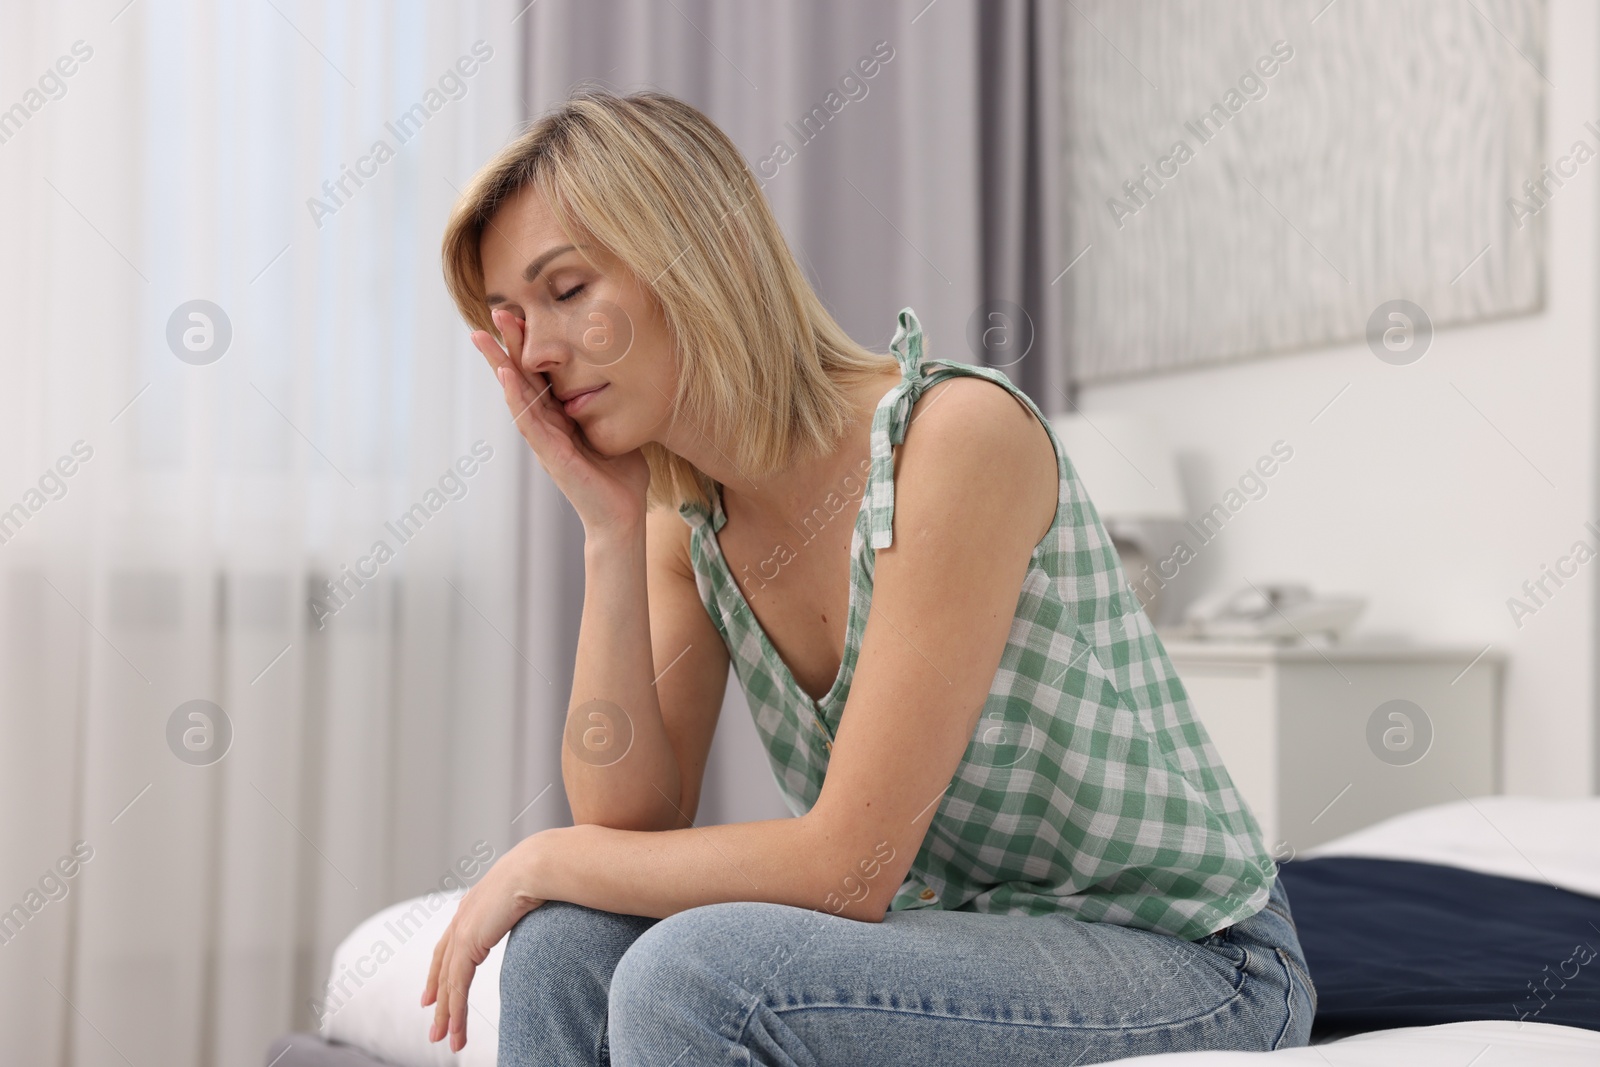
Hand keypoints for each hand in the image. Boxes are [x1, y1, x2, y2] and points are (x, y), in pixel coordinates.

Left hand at [421, 835, 545, 1052]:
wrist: (537, 865)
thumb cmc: (543, 872)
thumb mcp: (528, 894)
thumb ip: (523, 906)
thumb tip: (539, 909)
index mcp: (473, 905)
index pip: (449, 944)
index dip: (439, 970)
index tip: (432, 994)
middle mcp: (462, 917)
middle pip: (442, 966)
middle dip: (438, 998)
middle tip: (434, 1025)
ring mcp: (462, 930)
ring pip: (449, 983)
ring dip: (447, 1014)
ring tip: (445, 1040)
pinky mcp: (468, 944)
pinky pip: (458, 985)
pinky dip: (456, 1010)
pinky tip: (456, 1028)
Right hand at [474, 308, 650, 537]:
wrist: (623, 516)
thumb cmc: (619, 477)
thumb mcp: (612, 430)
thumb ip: (606, 407)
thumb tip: (617, 378)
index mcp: (560, 418)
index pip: (539, 375)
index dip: (529, 346)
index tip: (521, 313)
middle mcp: (546, 426)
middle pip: (521, 378)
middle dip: (507, 345)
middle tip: (493, 310)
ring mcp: (545, 441)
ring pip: (516, 396)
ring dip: (499, 364)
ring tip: (483, 336)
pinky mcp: (551, 456)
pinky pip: (530, 422)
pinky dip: (516, 397)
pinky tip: (506, 375)